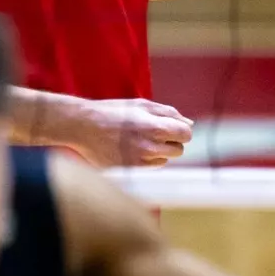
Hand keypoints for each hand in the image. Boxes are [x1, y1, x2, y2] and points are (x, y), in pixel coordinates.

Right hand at [72, 99, 194, 167]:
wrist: (84, 126)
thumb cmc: (114, 112)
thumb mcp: (142, 105)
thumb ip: (169, 113)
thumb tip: (190, 123)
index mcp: (156, 127)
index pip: (187, 134)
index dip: (181, 129)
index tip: (172, 126)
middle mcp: (151, 146)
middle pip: (179, 149)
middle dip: (172, 141)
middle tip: (154, 132)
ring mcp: (141, 160)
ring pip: (166, 159)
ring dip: (160, 151)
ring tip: (142, 139)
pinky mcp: (131, 170)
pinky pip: (153, 166)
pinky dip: (149, 159)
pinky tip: (135, 148)